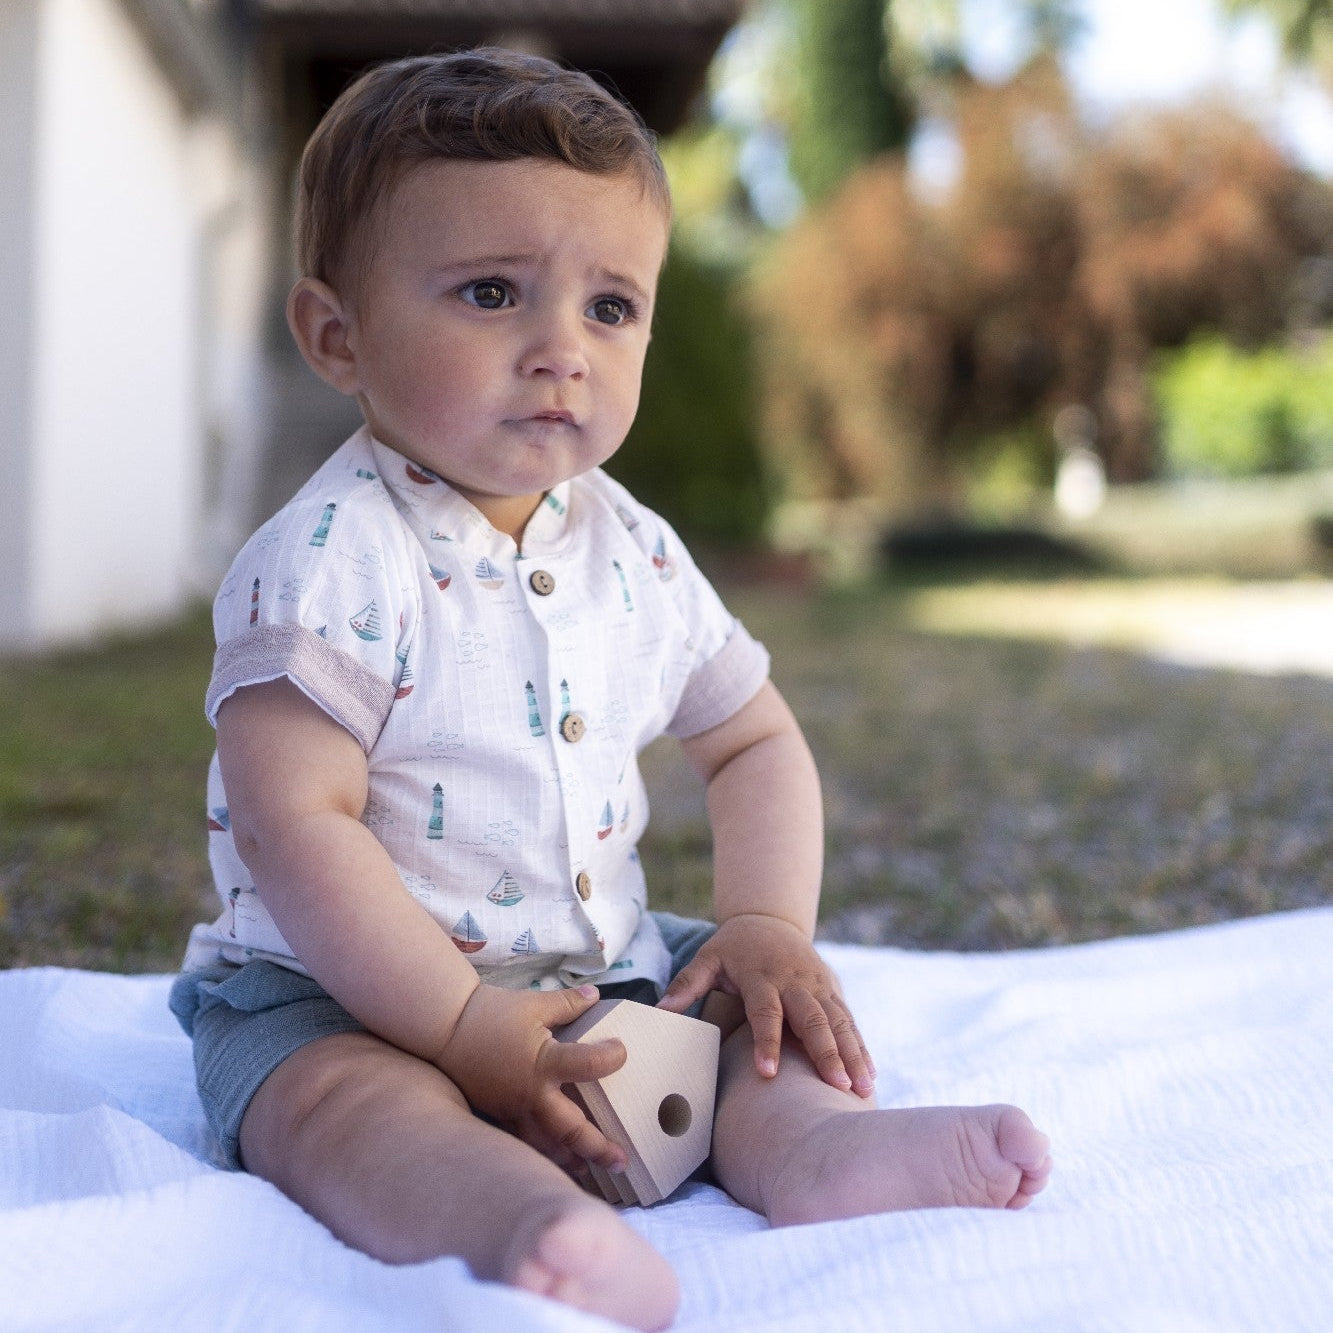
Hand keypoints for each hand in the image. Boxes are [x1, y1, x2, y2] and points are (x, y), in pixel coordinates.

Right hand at [434, 983, 628, 1169]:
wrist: (444, 1027)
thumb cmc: (490, 1013)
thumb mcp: (534, 1003)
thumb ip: (569, 1003)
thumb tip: (595, 995)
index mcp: (545, 1063)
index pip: (590, 1066)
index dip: (612, 1058)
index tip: (622, 1051)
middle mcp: (532, 1094)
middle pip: (572, 1130)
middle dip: (598, 1147)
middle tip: (621, 1161)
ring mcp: (513, 1110)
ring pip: (546, 1147)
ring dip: (570, 1159)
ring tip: (589, 1169)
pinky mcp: (497, 1115)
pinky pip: (521, 1141)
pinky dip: (539, 1152)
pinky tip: (551, 1158)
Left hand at [658, 914, 875, 1096]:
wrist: (770, 919)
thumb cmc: (733, 948)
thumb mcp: (708, 958)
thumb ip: (687, 983)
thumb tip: (660, 1010)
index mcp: (762, 975)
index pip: (765, 1011)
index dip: (767, 1041)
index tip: (768, 1073)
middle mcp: (794, 981)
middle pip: (812, 1018)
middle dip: (826, 1052)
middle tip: (836, 1086)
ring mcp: (818, 986)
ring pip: (838, 1020)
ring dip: (851, 1053)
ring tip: (862, 1087)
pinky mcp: (833, 991)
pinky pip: (850, 1020)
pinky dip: (861, 1047)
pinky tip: (870, 1075)